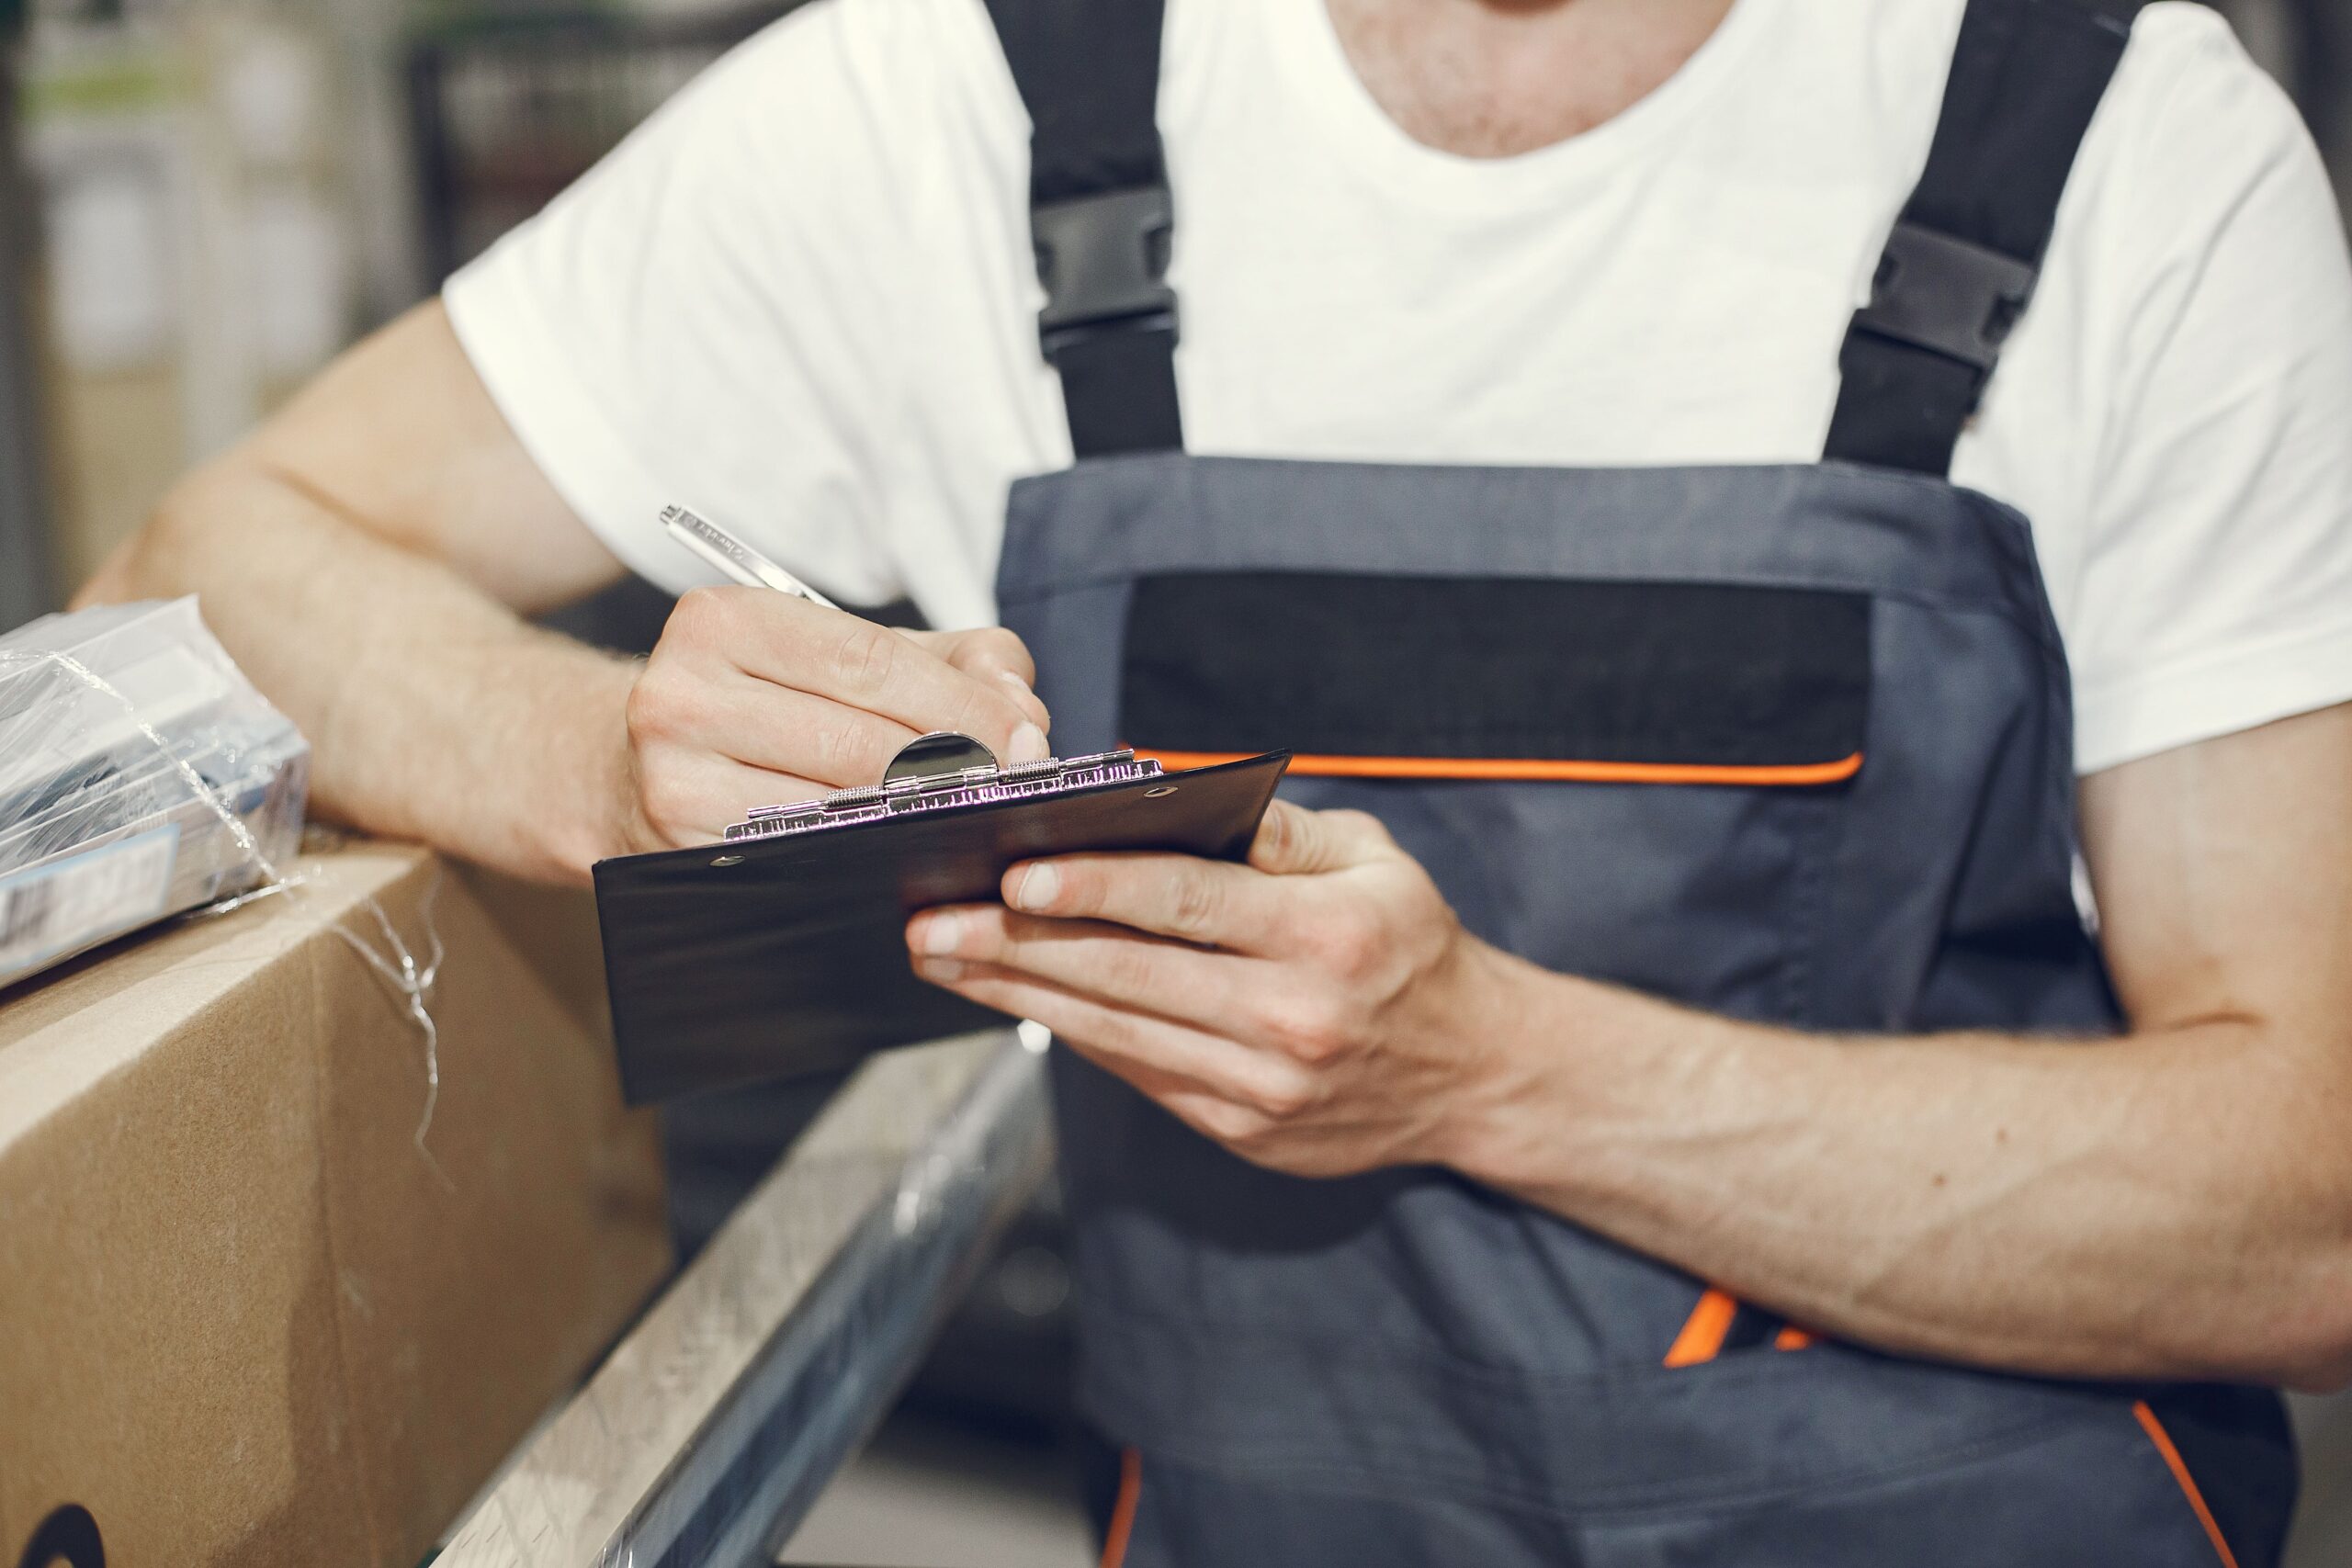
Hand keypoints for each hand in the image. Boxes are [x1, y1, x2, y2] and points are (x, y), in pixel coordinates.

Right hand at [616, 587, 1051, 851]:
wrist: (631, 767)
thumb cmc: (773, 700)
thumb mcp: (852, 653)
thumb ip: (955, 660)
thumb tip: (1022, 711)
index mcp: (724, 620)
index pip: (869, 661)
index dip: (962, 704)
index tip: (1027, 740)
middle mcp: (681, 693)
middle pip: (859, 742)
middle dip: (954, 769)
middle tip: (1015, 788)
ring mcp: (672, 780)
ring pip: (838, 811)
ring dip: (920, 822)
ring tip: (974, 819)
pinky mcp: (681, 851)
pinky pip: (805, 859)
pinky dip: (871, 858)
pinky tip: (910, 853)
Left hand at [904, 802, 1521, 1177]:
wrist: (1472, 1073)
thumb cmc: (1409, 942)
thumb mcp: (1369, 858)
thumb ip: (1270, 830)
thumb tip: (1162, 790)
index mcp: (1326, 933)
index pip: (1188, 903)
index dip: (1096, 887)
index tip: (1015, 871)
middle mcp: (1291, 1015)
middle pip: (1130, 975)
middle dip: (1017, 946)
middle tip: (933, 920)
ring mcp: (1262, 1085)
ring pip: (1117, 1032)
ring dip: (1018, 994)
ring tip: (945, 956)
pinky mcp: (1239, 1127)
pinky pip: (1136, 1071)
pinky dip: (1069, 1032)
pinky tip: (1012, 998)